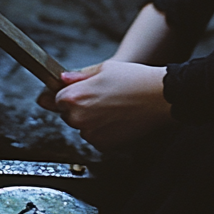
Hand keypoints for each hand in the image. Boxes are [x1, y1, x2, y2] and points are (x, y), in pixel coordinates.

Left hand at [36, 61, 171, 150]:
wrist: (158, 97)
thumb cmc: (133, 79)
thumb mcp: (104, 68)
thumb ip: (79, 76)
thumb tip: (63, 79)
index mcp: (74, 97)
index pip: (55, 99)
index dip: (66, 93)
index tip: (75, 92)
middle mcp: (78, 118)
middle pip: (67, 114)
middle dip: (79, 106)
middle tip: (100, 96)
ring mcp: (90, 134)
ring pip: (82, 126)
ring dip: (90, 119)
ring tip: (111, 106)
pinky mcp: (103, 145)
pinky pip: (95, 136)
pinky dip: (102, 129)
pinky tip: (116, 117)